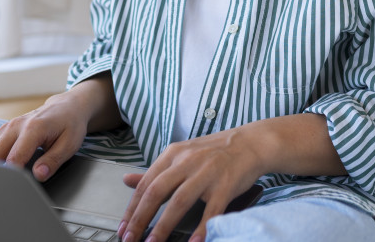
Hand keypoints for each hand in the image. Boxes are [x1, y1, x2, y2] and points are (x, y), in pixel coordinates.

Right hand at [0, 74, 121, 181]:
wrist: (67, 107)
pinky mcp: (3, 131)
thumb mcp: (70, 144)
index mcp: (34, 128)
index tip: (10, 190)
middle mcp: (16, 126)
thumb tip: (38, 175)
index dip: (11, 177)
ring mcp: (7, 127)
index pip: (14, 158)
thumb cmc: (70, 125)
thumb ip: (53, 160)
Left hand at [117, 113, 345, 241]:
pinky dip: (202, 228)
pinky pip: (211, 210)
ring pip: (180, 201)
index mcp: (173, 154)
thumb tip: (126, 180)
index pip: (146, 183)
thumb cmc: (214, 152)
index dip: (132, 208)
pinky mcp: (225, 184)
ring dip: (164, 226)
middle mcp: (187, 161)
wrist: (250, 143)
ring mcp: (207, 172)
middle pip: (157, 191)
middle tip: (130, 238)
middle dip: (141, 218)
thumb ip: (155, 171)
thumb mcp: (181, 155)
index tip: (124, 228)